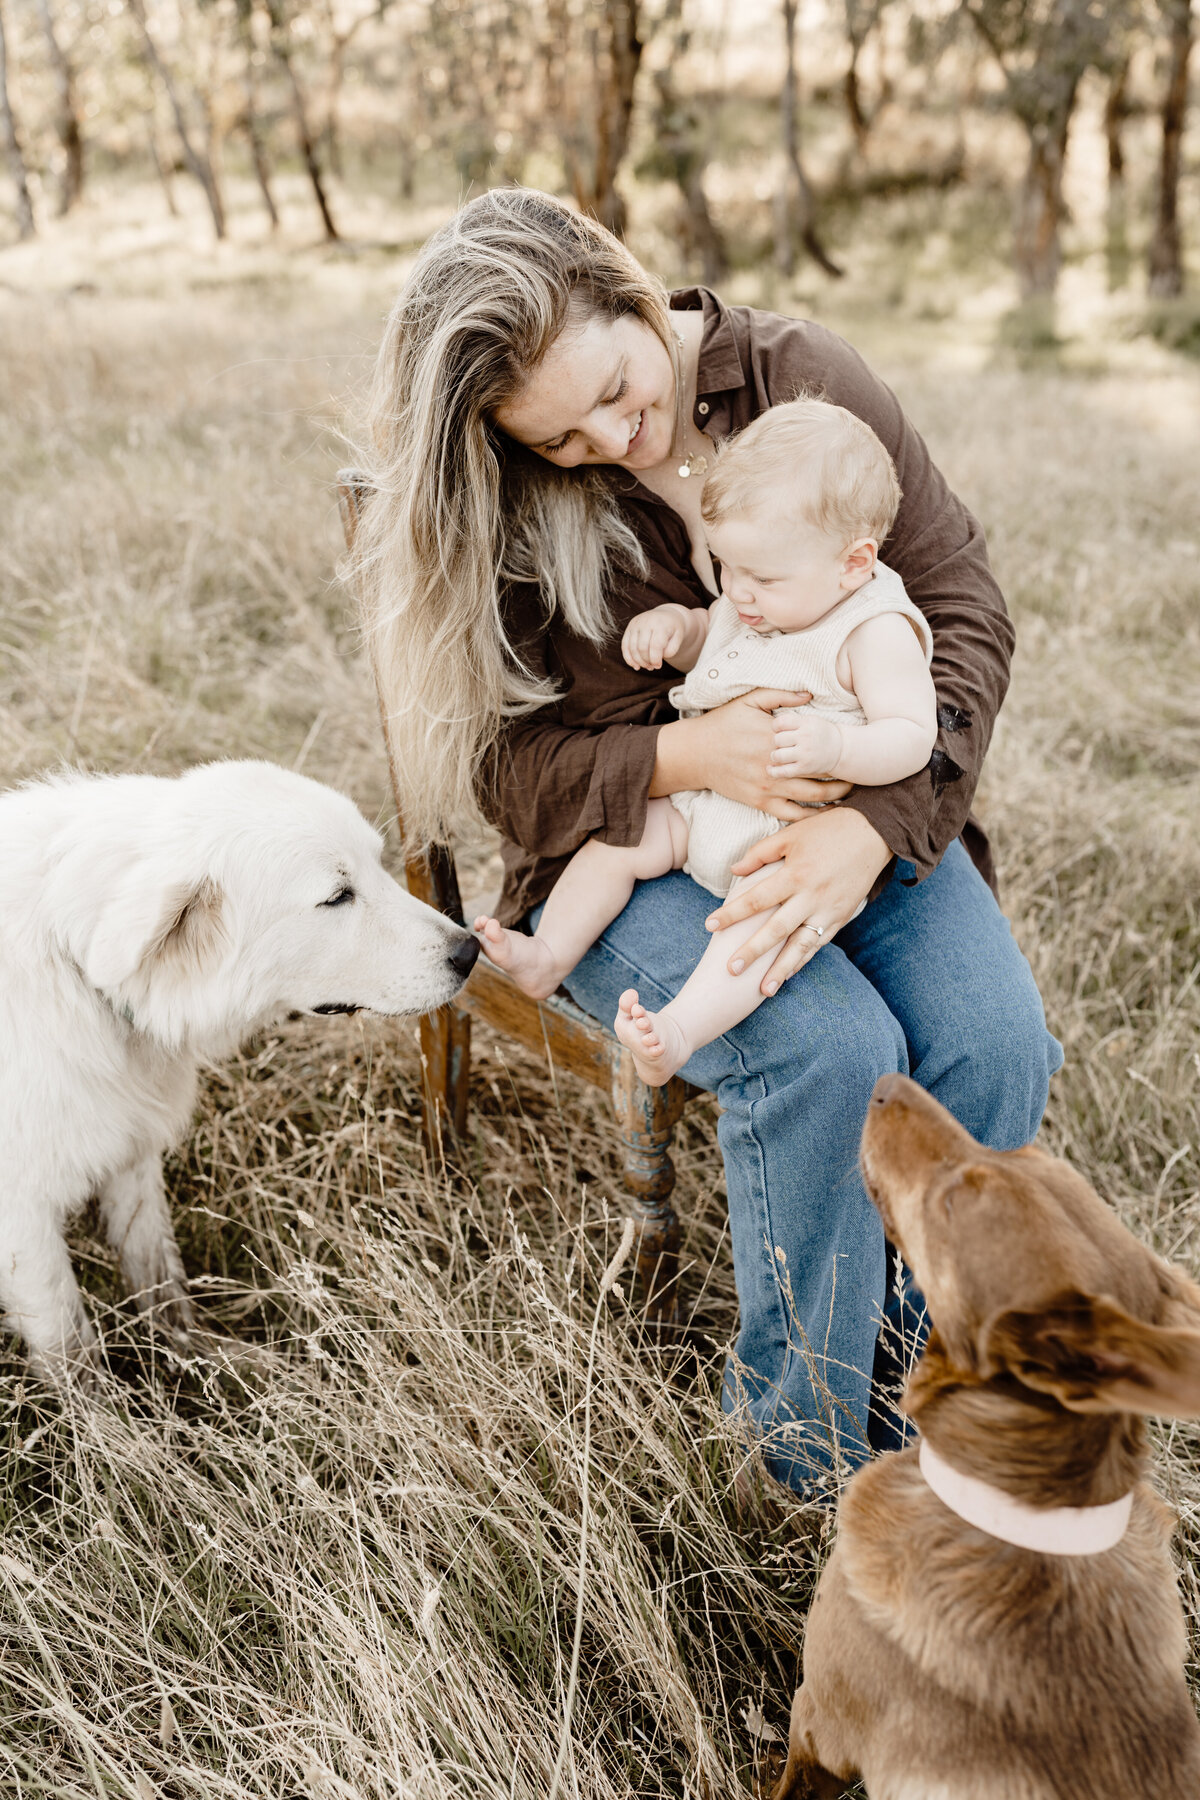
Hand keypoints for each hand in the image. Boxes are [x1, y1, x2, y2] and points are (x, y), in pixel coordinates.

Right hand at [622, 607, 686, 670]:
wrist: (666, 615)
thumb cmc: (673, 629)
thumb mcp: (678, 638)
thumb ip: (671, 650)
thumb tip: (656, 660)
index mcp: (660, 623)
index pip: (655, 645)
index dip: (655, 659)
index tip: (658, 666)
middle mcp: (646, 621)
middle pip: (642, 647)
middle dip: (646, 661)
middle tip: (653, 667)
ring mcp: (636, 624)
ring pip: (632, 648)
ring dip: (638, 661)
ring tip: (647, 666)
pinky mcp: (629, 628)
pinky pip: (625, 646)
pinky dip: (628, 658)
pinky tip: (636, 666)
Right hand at [685, 690, 852, 818]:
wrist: (694, 753)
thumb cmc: (722, 724)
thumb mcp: (749, 700)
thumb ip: (780, 696)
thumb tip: (809, 694)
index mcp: (776, 738)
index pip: (816, 746)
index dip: (838, 749)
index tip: (854, 749)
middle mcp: (775, 764)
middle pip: (821, 775)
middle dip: (844, 777)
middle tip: (861, 776)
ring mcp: (768, 786)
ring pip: (811, 797)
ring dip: (834, 798)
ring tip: (850, 796)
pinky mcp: (759, 802)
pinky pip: (790, 815)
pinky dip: (810, 817)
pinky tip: (824, 815)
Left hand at [704, 808, 891, 992]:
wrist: (875, 833)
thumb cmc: (828, 829)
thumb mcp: (791, 834)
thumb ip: (760, 854)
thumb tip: (734, 871)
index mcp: (794, 874)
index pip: (755, 899)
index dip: (731, 913)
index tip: (709, 926)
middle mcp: (811, 896)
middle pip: (776, 930)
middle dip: (752, 952)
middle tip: (730, 970)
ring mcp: (828, 910)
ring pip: (801, 946)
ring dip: (781, 969)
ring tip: (763, 990)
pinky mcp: (841, 917)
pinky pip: (819, 944)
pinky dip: (803, 961)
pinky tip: (788, 974)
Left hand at [771, 712, 843, 779]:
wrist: (840, 749)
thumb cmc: (819, 732)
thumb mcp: (810, 719)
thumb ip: (792, 719)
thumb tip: (772, 723)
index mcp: (806, 723)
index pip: (780, 723)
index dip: (776, 726)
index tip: (779, 730)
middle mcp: (805, 738)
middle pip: (777, 739)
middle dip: (777, 742)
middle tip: (783, 743)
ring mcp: (805, 754)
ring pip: (778, 755)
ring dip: (776, 755)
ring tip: (780, 754)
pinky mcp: (804, 768)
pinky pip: (783, 772)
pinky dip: (773, 771)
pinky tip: (770, 768)